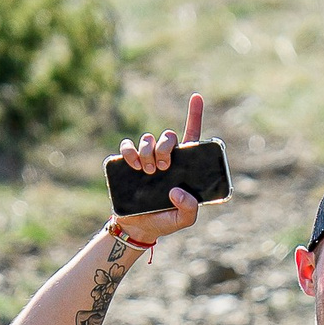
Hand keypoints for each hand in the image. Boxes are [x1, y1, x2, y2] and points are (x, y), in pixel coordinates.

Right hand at [110, 94, 207, 248]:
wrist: (138, 228)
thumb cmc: (164, 221)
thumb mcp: (183, 220)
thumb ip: (190, 209)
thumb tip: (178, 190)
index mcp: (183, 167)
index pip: (191, 136)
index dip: (194, 116)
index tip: (196, 97)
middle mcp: (165, 158)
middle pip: (168, 136)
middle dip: (166, 146)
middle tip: (163, 167)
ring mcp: (145, 159)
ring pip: (147, 139)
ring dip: (148, 151)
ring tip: (147, 172)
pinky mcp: (127, 162)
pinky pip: (127, 145)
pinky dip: (129, 151)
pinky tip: (133, 164)